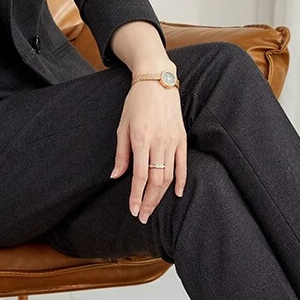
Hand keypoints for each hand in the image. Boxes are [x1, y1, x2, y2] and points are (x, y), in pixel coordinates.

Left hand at [110, 77, 186, 222]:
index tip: (133, 211)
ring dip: (161, 196)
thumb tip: (116, 176)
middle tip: (143, 217)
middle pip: (157, 181)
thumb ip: (121, 154)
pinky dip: (181, 181)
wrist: (157, 82)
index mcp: (141, 139)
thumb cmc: (136, 103)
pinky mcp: (182, 138)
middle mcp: (159, 142)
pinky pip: (183, 164)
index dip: (137, 196)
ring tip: (153, 209)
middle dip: (149, 202)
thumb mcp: (122, 126)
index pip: (140, 176)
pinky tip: (178, 194)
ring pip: (170, 176)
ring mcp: (173, 141)